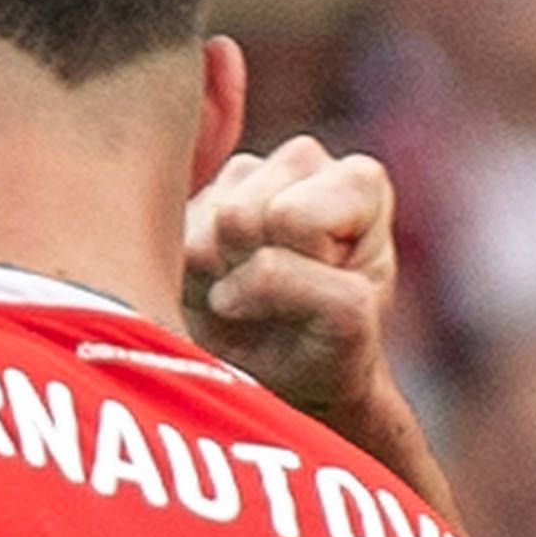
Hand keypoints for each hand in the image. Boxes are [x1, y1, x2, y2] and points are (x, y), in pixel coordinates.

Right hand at [183, 136, 401, 423]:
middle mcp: (304, 162)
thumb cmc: (333, 345)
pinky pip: (175, 243)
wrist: (297, 374)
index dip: (305, 269)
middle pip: (240, 216)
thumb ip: (305, 287)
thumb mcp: (344, 323)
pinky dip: (196, 282)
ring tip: (259, 298)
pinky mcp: (196, 200)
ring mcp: (244, 175)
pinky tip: (226, 288)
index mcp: (360, 181)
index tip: (328, 292)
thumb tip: (223, 292)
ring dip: (226, 277)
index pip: (295, 218)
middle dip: (258, 272)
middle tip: (287, 301)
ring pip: (205, 228)